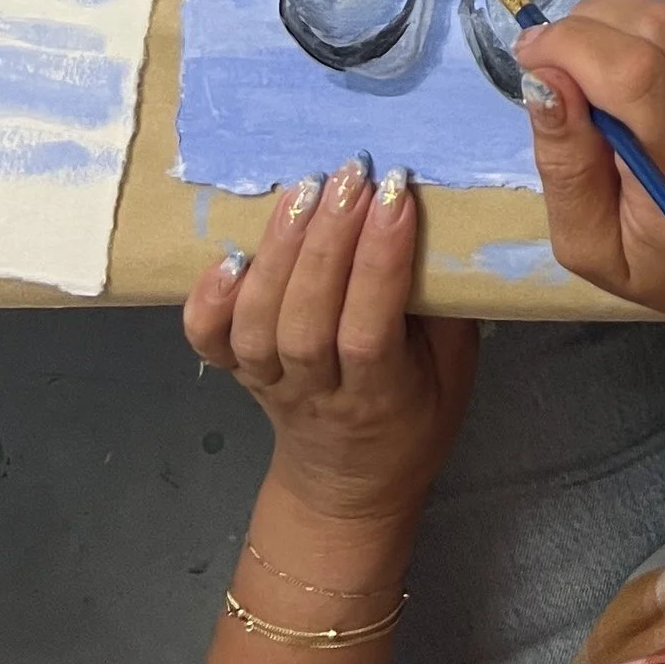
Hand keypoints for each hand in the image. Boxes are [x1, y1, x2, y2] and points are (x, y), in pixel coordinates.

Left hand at [185, 160, 476, 530]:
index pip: (368, 329)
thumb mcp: (456, 374)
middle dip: (326, 242)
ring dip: (278, 252)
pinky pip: (209, 342)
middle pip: (305, 322)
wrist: (347, 488)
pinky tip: (229, 253)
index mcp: (378, 398)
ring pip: (257, 326)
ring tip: (305, 190)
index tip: (395, 195)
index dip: (379, 261)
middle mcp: (314, 392)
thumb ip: (448, 309)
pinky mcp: (237, 376)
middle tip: (351, 175)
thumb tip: (448, 225)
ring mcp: (268, 385)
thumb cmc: (414, 421)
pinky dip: (208, 299)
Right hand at [517, 0, 664, 337]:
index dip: (573, 47)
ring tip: (607, 61)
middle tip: (558, 51)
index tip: (530, 52)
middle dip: (589, 23)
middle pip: (660, 30)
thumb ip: (564, 167)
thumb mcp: (595, 248)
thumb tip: (543, 78)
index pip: (637, 80)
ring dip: (625, 16)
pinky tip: (659, 57)